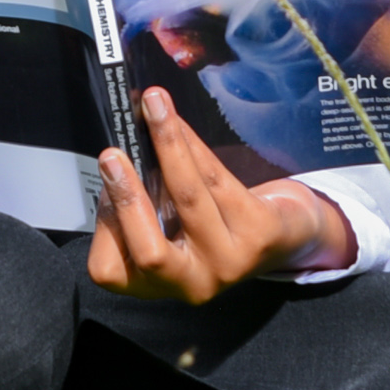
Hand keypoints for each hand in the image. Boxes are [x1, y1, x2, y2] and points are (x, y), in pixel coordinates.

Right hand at [85, 92, 349, 302]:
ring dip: (166, 144)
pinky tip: (177, 119)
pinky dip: (192, 143)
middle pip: (150, 253)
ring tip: (152, 104)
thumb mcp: (170, 225)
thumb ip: (144, 205)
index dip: (104, 229)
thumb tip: (117, 157)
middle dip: (129, 199)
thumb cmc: (212, 224)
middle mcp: (195, 282)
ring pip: (189, 199)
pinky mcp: (259, 232)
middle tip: (111, 155)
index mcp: (161, 284)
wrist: (286, 234)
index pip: (111, 271)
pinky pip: (216, 178)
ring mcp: (230, 261)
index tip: (104, 188)